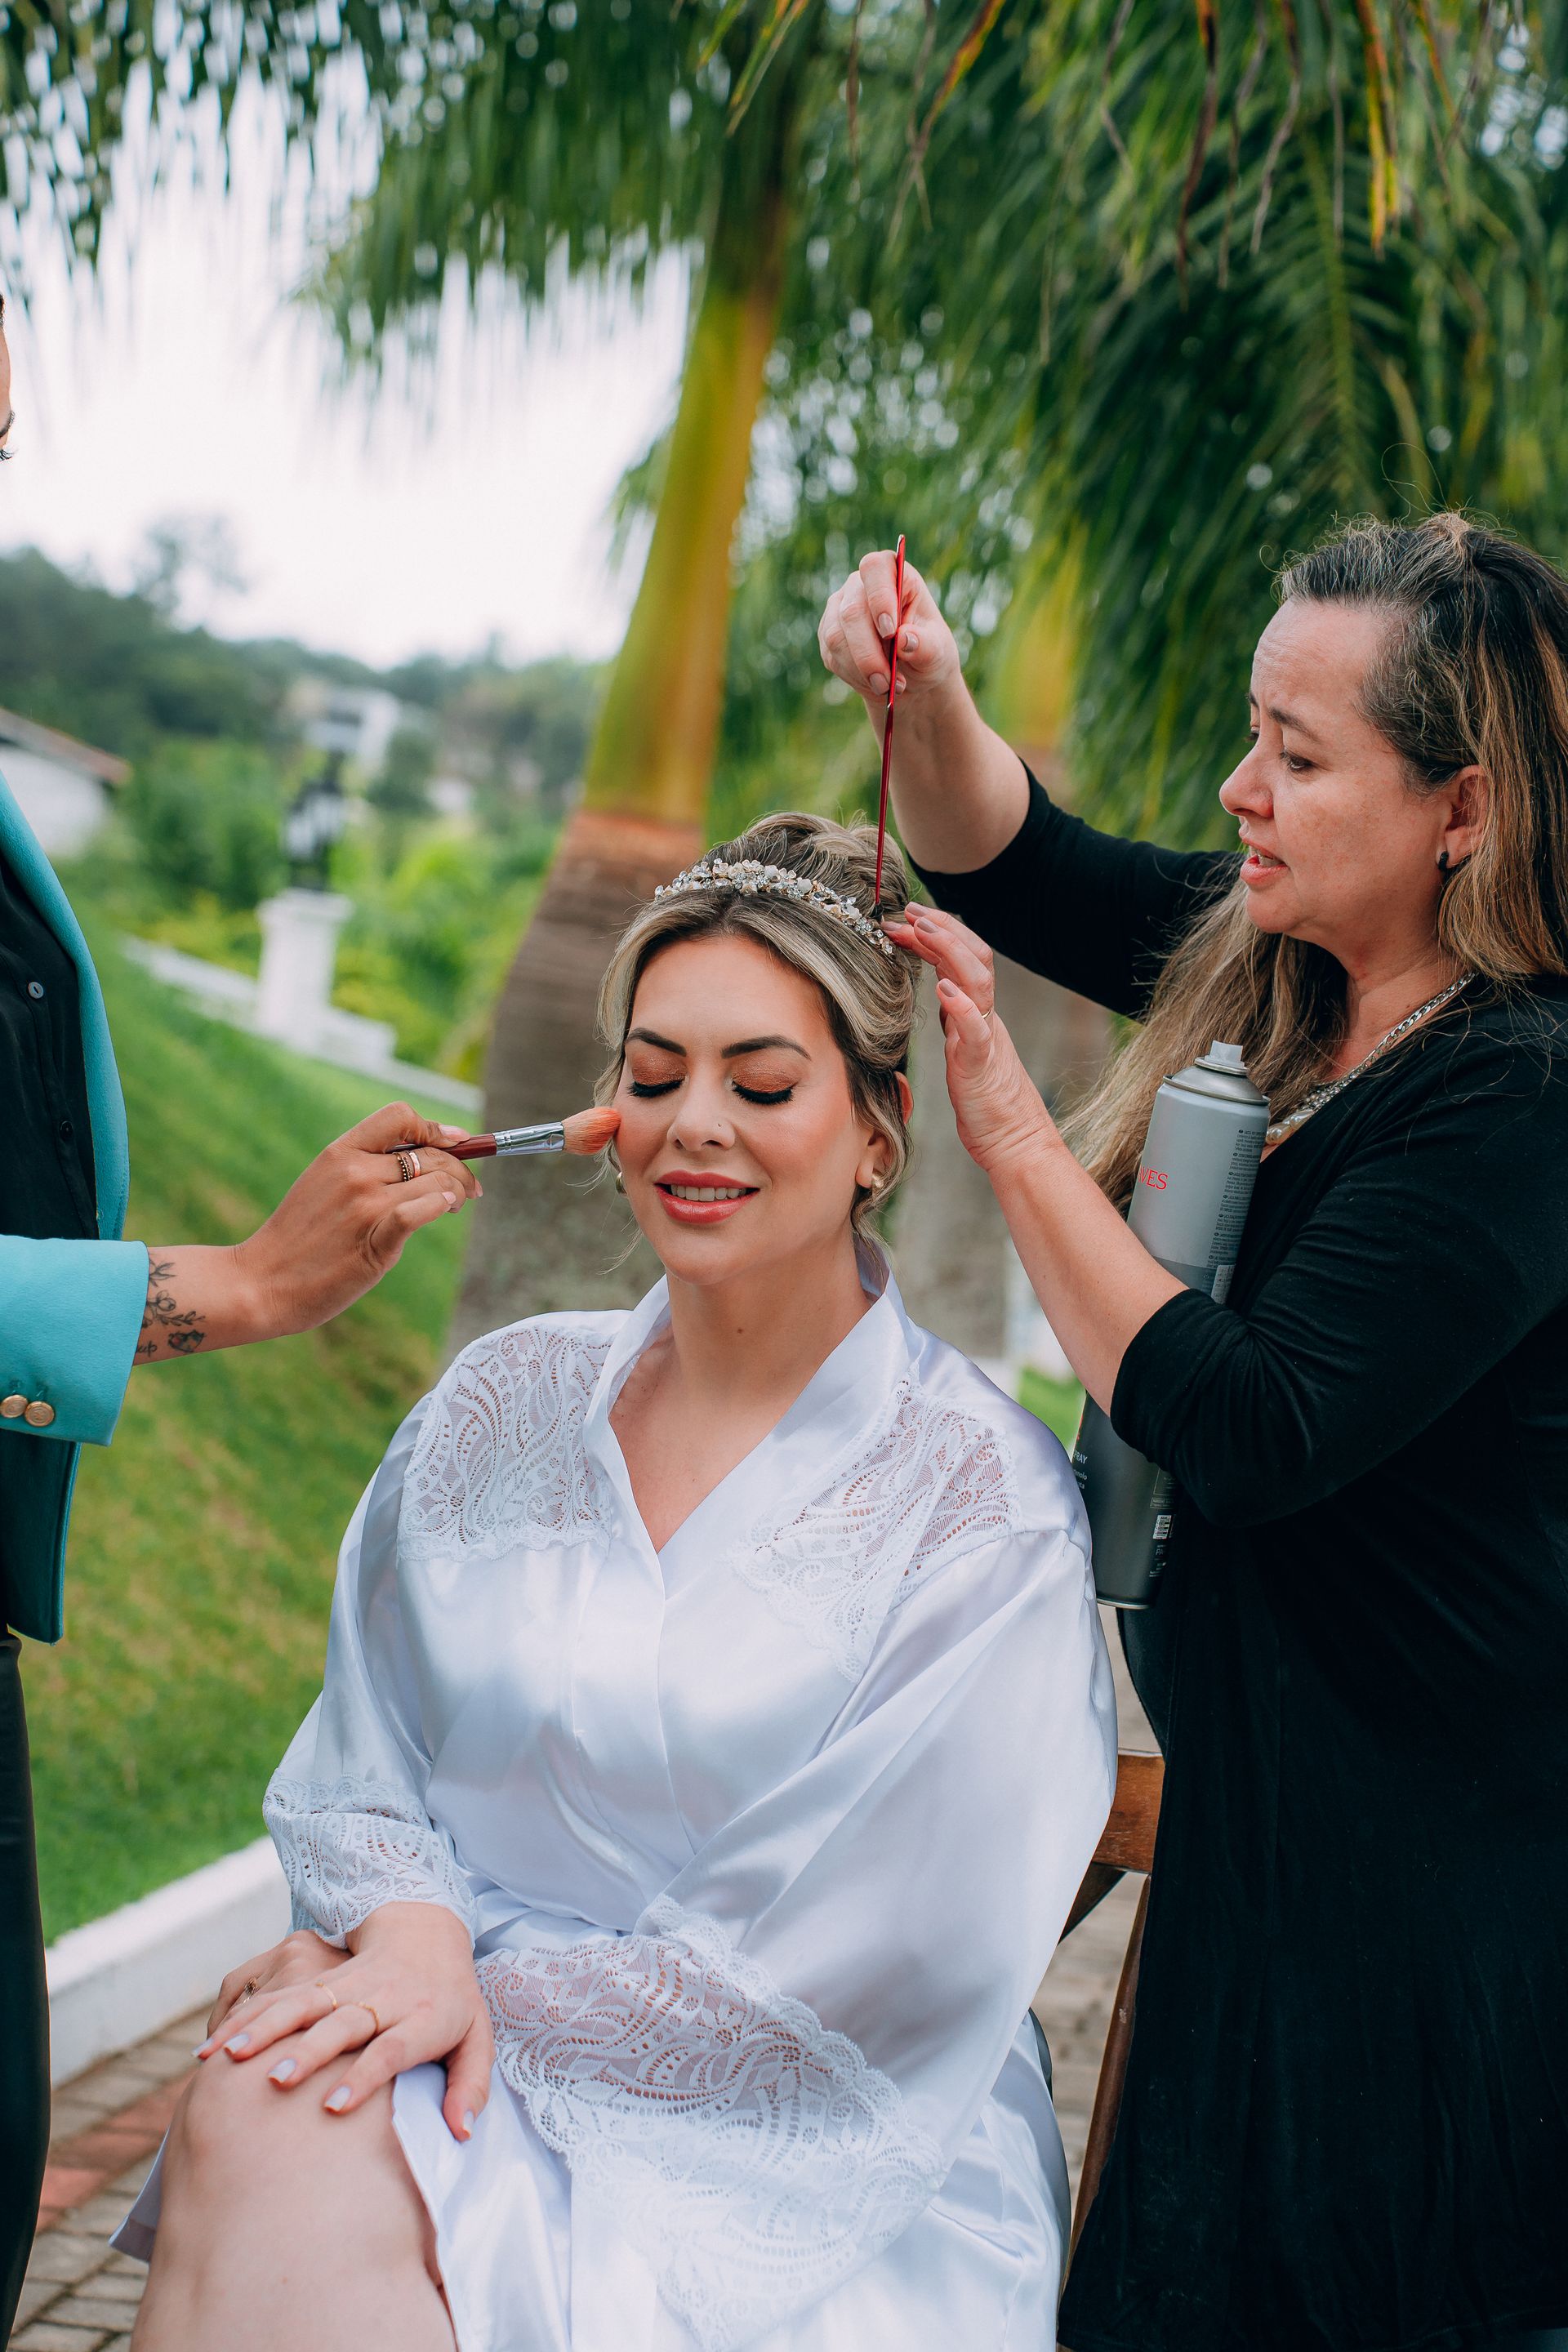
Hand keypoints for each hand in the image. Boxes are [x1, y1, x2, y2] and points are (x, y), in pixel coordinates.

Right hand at [197, 1902, 492, 2143]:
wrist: (427, 1929)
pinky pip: (279, 1995)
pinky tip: (213, 2045)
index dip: (365, 2076)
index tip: (334, 2107)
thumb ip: (470, 2087)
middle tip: (276, 2082)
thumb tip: (461, 2135)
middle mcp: (383, 1998)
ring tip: (227, 2058)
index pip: (392, 2048)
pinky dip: (245, 2018)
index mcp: (423, 2017)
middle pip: (343, 2024)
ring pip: (303, 2003)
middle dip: (309, 2052)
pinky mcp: (320, 1977)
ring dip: (265, 2029)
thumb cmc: (452, 2000)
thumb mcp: (477, 2038)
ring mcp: (349, 1984)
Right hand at [239, 1102, 482, 1341]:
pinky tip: (444, 1211)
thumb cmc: (297, 1239)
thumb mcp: (323, 1186)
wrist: (260, 1283)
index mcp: (339, 1152)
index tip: (455, 1141)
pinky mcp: (375, 1240)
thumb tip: (420, 1161)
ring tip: (456, 1205)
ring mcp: (366, 1205)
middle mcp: (355, 1172)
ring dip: (457, 1192)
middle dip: (460, 1167)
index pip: (399, 1116)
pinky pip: (424, 1210)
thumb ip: (363, 1170)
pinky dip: (442, 1206)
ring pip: (436, 1182)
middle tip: (470, 1188)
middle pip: (429, 1152)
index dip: (434, 1126)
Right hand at [818, 549, 963, 711]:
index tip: (890, 631)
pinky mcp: (829, 634)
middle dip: (869, 653)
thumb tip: (904, 639)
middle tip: (888, 681)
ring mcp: (840, 609)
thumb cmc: (927, 651)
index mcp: (894, 575)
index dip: (879, 597)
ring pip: (836, 637)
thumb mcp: (938, 651)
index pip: (876, 569)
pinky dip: (853, 675)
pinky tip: (873, 682)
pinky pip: (832, 655)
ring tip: (885, 686)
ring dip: (861, 668)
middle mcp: (861, 586)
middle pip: (852, 611)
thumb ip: (926, 644)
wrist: (911, 675)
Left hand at [886, 904, 1055, 1173]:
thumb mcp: (964, 1050)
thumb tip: (942, 992)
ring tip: (922, 930)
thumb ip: (956, 1019)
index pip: (960, 960)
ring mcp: (986, 1039)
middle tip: (908, 910)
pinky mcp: (982, 1067)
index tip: (905, 919)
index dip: (936, 934)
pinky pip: (976, 1032)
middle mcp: (985, 1018)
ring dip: (948, 950)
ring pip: (977, 980)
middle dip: (941, 927)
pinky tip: (944, 989)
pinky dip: (962, 1007)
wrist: (1014, 1142)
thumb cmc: (986, 1104)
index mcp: (978, 1014)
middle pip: (973, 956)